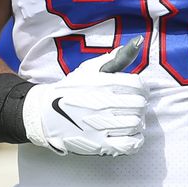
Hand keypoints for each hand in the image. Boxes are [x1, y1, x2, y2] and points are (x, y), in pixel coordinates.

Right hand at [21, 38, 147, 155]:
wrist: (45, 115)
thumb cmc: (72, 89)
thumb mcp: (91, 69)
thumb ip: (118, 57)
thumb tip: (139, 41)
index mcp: (101, 83)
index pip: (138, 85)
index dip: (142, 88)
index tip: (138, 91)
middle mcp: (102, 103)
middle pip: (139, 105)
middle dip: (140, 105)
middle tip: (134, 106)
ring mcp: (100, 125)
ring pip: (136, 124)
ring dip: (138, 121)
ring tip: (130, 119)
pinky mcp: (99, 145)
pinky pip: (130, 144)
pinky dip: (135, 139)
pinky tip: (129, 134)